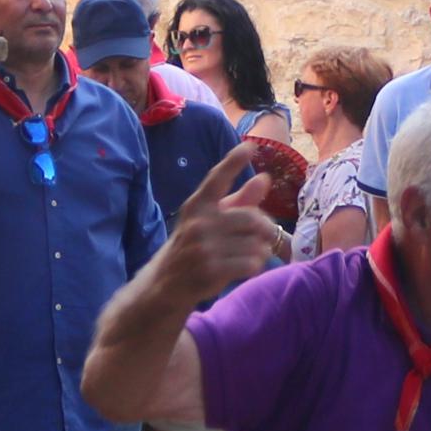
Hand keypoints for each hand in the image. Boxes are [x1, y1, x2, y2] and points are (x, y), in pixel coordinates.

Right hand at [157, 146, 290, 303]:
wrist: (165, 284)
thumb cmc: (194, 247)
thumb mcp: (209, 221)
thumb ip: (239, 200)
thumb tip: (264, 178)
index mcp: (197, 205)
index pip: (217, 178)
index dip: (234, 161)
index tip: (250, 146)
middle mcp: (199, 222)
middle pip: (252, 218)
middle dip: (264, 228)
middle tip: (262, 236)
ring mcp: (204, 247)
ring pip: (255, 244)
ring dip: (260, 251)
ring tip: (250, 254)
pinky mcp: (211, 270)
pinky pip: (251, 263)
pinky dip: (255, 266)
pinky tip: (245, 268)